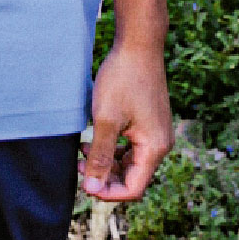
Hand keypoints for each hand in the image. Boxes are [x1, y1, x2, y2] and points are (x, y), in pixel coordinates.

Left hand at [80, 39, 172, 202]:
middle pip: (132, 178)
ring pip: (129, 163)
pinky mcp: (148, 124)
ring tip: (81, 152)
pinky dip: (111, 150)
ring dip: (105, 163)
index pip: (133, 189)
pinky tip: (91, 141)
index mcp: (155, 148)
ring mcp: (155, 134)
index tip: (84, 183)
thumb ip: (99, 156)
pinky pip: (130, 148)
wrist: (138, 46)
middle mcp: (160, 145)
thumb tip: (92, 188)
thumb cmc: (123, 80)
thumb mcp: (106, 120)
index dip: (107, 192)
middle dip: (104, 177)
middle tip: (78, 166)